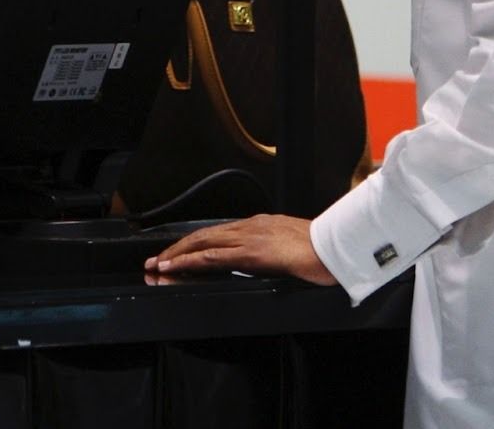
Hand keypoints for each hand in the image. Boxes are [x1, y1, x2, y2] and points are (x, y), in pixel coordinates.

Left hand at [143, 215, 336, 285]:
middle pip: (203, 235)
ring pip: (202, 243)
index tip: (179, 253)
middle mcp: (250, 226)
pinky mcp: (251, 252)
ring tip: (157, 266)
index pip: (218, 233)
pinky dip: (189, 261)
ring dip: (176, 255)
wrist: (336, 249)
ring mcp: (249, 237)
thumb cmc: (320, 251)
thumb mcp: (289, 247)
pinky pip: (212, 257)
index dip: (194, 243)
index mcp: (259, 225)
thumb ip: (271, 251)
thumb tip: (262, 261)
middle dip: (177, 248)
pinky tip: (175, 268)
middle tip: (157, 261)